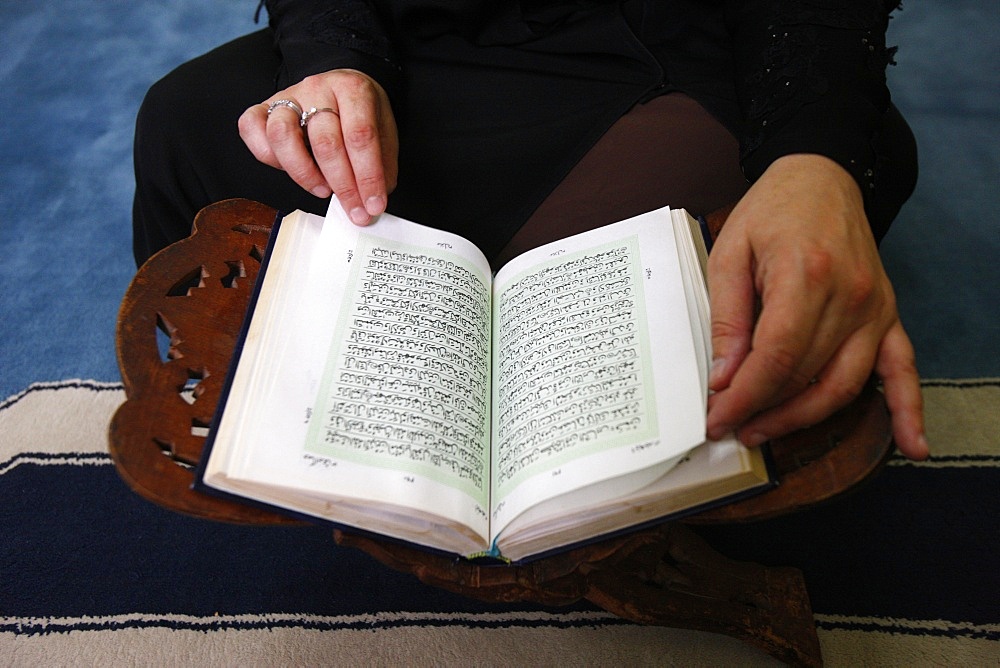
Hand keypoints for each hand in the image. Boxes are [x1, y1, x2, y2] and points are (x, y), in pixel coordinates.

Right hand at [239, 69, 397, 224]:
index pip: (360, 135)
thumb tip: (373, 200)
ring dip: (304, 173)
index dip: (368, 176)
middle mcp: (318, 88)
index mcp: (352, 89)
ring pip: (282, 134)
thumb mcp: (383, 130)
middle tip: (354, 210)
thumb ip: (382, 163)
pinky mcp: (264, 107)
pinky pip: (252, 129)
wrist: (339, 88)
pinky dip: (267, 156)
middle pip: (325, 141)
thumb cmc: (359, 112)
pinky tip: (290, 170)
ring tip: (323, 190)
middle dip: (342, 185)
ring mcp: (288, 96)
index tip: (373, 205)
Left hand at [705, 154, 928, 459]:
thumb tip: (723, 376)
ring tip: (765, 433)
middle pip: (806, 376)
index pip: (775, 358)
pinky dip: (909, 410)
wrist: (822, 177)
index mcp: (806, 275)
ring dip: (803, 418)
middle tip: (730, 428)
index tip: (717, 418)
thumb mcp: (729, 252)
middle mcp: (849, 297)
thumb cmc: (771, 211)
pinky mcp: (888, 315)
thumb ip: (727, 316)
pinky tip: (912, 446)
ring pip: (843, 385)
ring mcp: (874, 309)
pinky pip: (903, 369)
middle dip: (763, 411)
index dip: (744, 397)